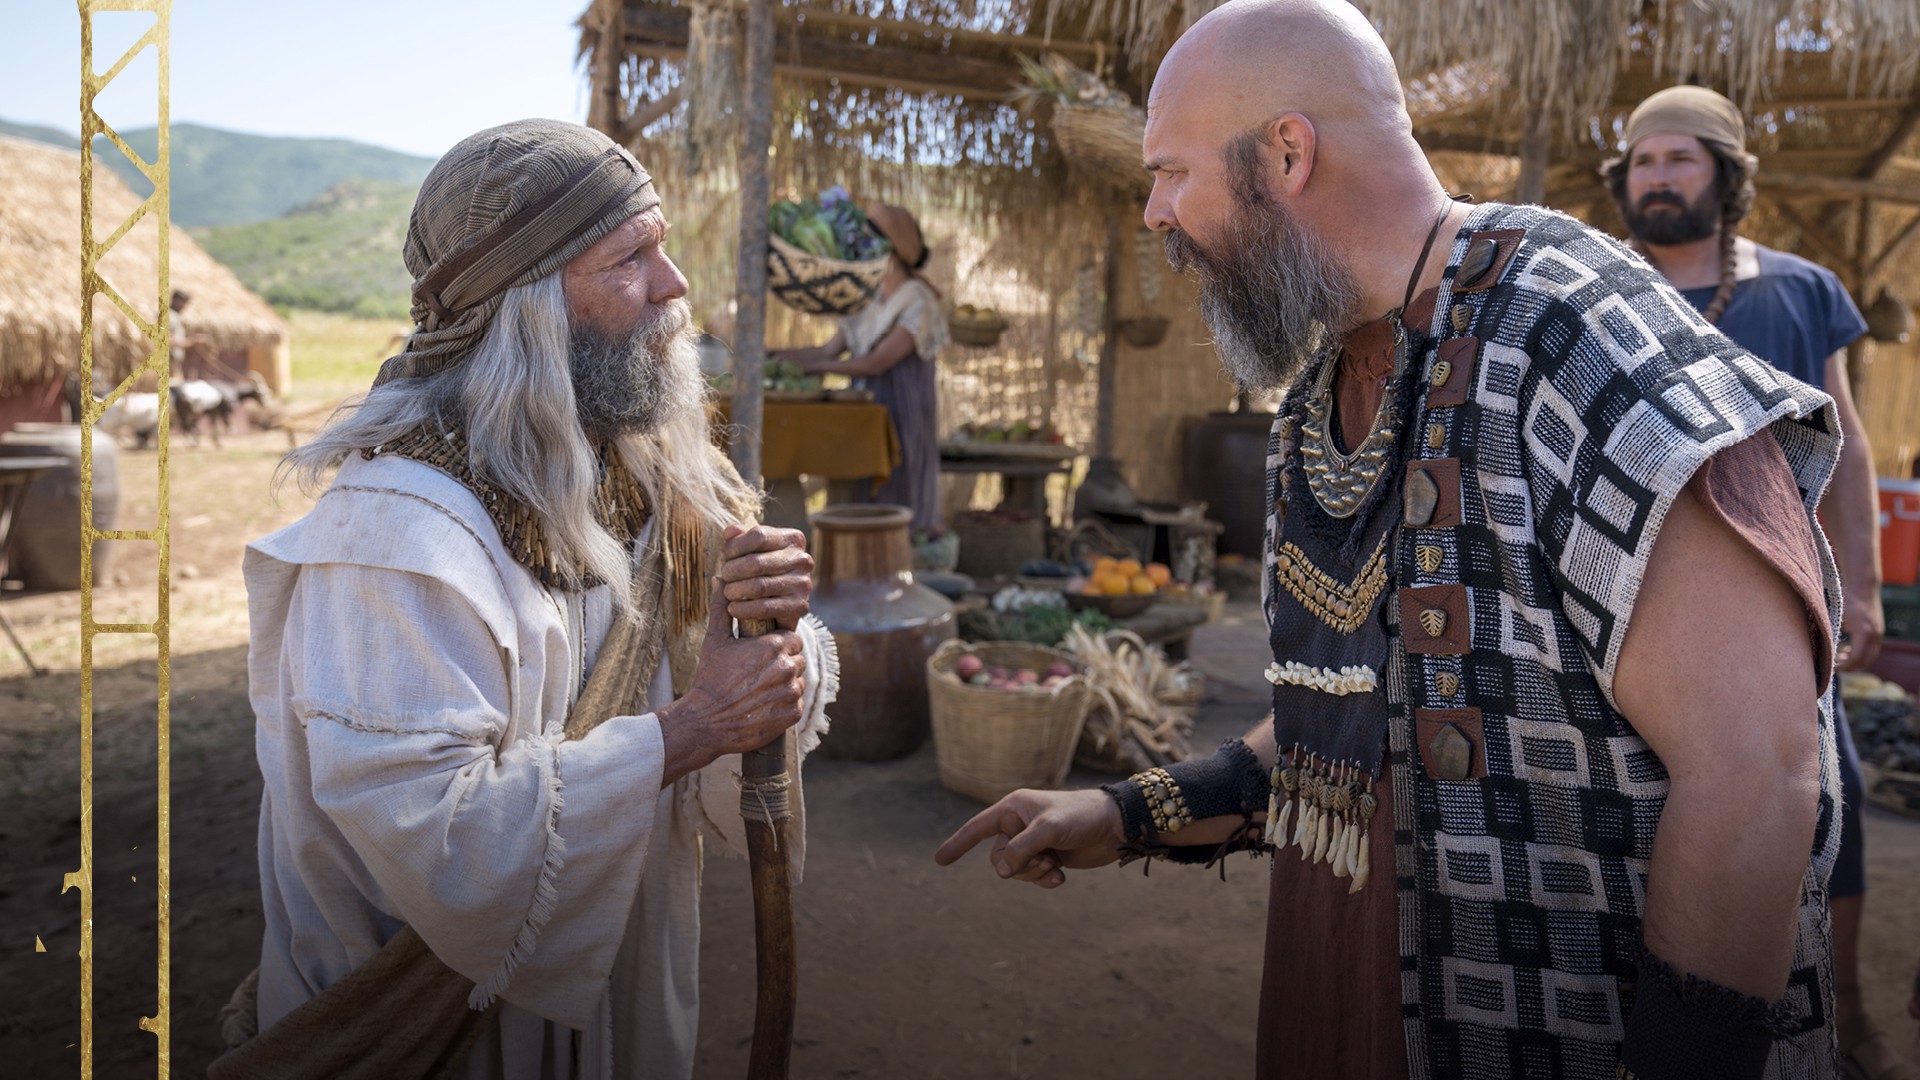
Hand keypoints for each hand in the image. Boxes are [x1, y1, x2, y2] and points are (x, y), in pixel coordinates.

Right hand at [656, 575, 806, 784]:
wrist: (705, 721)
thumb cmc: (710, 678)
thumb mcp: (715, 640)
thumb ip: (723, 607)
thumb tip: (720, 577)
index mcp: (773, 646)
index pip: (792, 639)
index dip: (777, 646)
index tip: (761, 655)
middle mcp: (786, 667)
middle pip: (796, 660)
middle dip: (781, 665)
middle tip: (757, 676)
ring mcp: (791, 692)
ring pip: (797, 682)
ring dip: (783, 686)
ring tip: (758, 691)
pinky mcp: (792, 714)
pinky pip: (796, 705)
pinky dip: (783, 707)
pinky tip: (762, 707)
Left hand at [717, 524, 812, 629]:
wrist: (779, 607)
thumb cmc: (761, 572)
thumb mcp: (752, 551)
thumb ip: (740, 539)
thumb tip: (731, 531)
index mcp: (793, 539)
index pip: (759, 536)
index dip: (735, 546)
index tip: (724, 556)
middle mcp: (802, 559)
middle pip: (756, 562)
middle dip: (732, 571)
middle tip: (724, 577)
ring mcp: (803, 583)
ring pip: (759, 586)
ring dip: (736, 591)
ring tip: (727, 593)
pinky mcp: (800, 606)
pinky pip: (765, 608)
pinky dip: (744, 609)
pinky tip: (733, 609)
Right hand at [933, 788, 1125, 888]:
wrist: (1115, 826)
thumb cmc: (1081, 816)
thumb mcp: (1048, 830)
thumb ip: (1021, 849)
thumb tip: (1000, 871)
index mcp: (1013, 808)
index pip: (977, 827)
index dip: (958, 843)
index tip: (939, 861)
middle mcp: (1019, 825)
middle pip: (998, 856)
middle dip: (1018, 865)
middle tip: (1043, 862)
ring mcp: (1033, 842)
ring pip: (1015, 869)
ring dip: (1033, 874)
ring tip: (1055, 868)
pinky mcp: (1048, 857)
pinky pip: (1032, 877)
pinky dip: (1044, 880)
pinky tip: (1061, 878)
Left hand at [1838, 590, 1883, 671]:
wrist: (1864, 588)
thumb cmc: (1848, 600)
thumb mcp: (1837, 616)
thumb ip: (1832, 632)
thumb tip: (1823, 649)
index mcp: (1864, 632)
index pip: (1856, 658)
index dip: (1844, 666)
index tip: (1833, 666)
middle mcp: (1875, 635)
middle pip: (1865, 661)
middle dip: (1851, 667)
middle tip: (1836, 666)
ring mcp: (1879, 634)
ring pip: (1870, 657)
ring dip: (1857, 661)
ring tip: (1841, 657)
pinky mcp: (1879, 632)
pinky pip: (1873, 650)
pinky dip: (1862, 654)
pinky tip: (1848, 650)